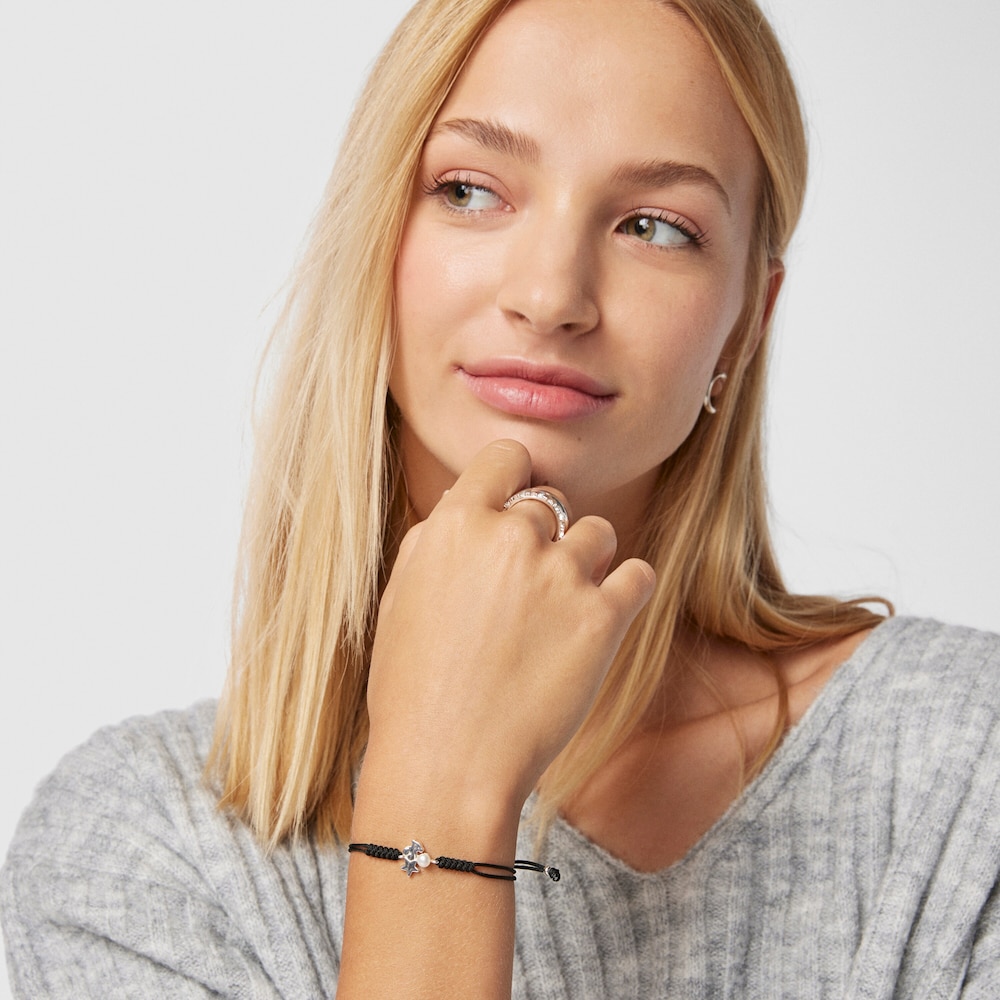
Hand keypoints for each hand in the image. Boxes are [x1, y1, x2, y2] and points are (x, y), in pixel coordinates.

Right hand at [365, 439, 655, 818]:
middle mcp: (511, 537)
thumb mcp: (401, 596)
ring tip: (562, 609)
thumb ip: (439, 539)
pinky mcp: (603, 618)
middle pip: (550, 503)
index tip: (517, 503)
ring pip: (598, 533)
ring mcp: (561, 575)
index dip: (514, 478)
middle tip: (526, 590)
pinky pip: (638, 575)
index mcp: (456, 524)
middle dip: (542, 538)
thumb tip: (468, 506)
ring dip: (586, 561)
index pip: (507, 457)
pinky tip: (604, 616)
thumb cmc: (412, 688)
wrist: (446, 764)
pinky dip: (626, 591)